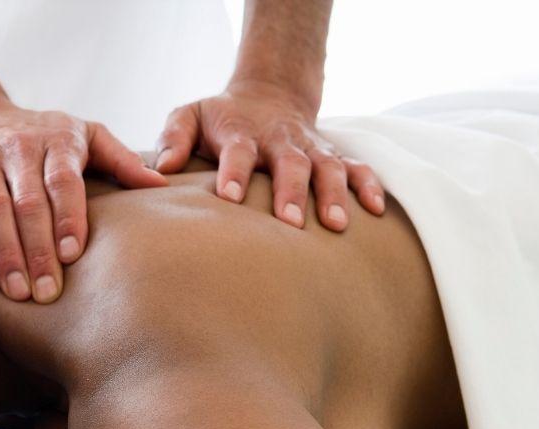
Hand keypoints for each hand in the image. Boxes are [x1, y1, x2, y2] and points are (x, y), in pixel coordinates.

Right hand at [0, 99, 166, 302]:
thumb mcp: (82, 134)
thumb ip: (120, 159)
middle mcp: (15, 147)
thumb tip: (162, 184)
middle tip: (48, 291)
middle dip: (38, 249)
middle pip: (27, 202)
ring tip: (19, 290)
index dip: (68, 217)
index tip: (73, 255)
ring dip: (6, 252)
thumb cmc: (38, 134)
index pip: (62, 180)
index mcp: (55, 139)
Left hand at [155, 80, 385, 231]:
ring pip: (328, 168)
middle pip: (290, 164)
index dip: (235, 173)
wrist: (268, 94)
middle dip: (291, 192)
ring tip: (335, 225)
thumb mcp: (189, 115)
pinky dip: (370, 186)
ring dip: (334, 195)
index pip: (238, 152)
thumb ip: (174, 138)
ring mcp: (310, 148)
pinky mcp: (332, 156)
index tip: (231, 197)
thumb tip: (162, 167)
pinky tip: (376, 211)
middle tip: (291, 223)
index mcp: (242, 133)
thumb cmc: (220, 118)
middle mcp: (280, 140)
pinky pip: (357, 168)